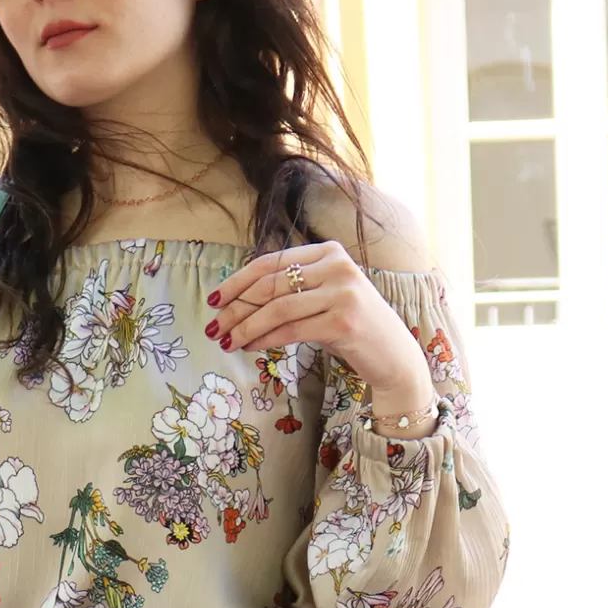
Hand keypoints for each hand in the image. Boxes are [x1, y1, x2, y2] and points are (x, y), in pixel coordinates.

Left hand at [206, 240, 431, 395]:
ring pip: (277, 308)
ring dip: (245, 327)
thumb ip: (290, 289)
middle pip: (271, 285)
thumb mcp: (321, 297)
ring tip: (226, 341)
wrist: (393, 355)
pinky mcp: (344, 322)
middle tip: (214, 326)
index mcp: (328, 252)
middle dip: (236, 307)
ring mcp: (343, 293)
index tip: (214, 300)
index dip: (237, 281)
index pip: (271, 262)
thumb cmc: (350, 326)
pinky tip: (249, 347)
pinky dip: (265, 339)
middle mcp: (337, 266)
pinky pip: (292, 330)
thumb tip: (235, 298)